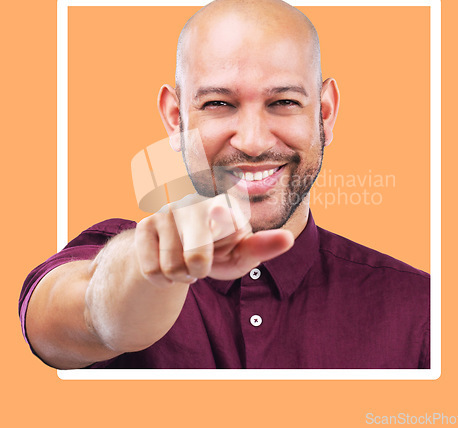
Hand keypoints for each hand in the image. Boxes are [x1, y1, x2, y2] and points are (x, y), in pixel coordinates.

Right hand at [134, 193, 293, 286]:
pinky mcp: (145, 224)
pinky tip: (167, 265)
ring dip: (181, 276)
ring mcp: (167, 210)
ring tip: (185, 263)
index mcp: (224, 203)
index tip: (220, 221)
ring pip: (173, 267)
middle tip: (203, 261)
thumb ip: (262, 247)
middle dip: (201, 269)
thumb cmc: (217, 252)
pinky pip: (153, 269)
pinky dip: (163, 279)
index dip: (225, 235)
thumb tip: (288, 238)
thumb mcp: (240, 254)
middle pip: (197, 256)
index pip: (228, 225)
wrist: (177, 254)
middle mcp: (194, 200)